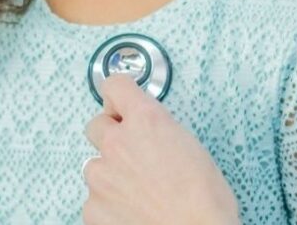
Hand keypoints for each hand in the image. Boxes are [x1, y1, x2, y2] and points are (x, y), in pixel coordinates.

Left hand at [83, 74, 239, 224]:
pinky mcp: (93, 208)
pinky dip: (108, 204)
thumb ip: (160, 130)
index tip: (119, 100)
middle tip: (133, 152)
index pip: (115, 86)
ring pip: (95, 165)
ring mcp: (101, 177)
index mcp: (146, 121)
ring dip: (110, 173)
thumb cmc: (204, 199)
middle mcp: (118, 143)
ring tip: (139, 190)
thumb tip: (150, 133)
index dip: (119, 94)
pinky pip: (94, 198)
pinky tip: (133, 209)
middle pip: (96, 125)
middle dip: (111, 135)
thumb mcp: (190, 145)